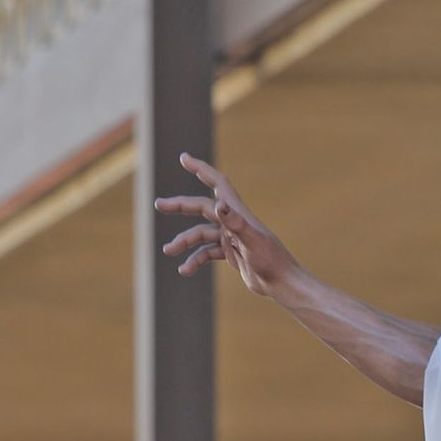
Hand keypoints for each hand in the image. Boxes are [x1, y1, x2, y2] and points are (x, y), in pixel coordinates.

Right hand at [153, 154, 297, 297]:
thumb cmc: (271, 261)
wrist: (281, 282)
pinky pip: (207, 252)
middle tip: (159, 204)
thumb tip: (218, 204)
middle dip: (180, 205)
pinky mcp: (231, 253)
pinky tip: (184, 270)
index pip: (217, 183)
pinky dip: (195, 259)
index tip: (184, 158)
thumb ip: (235, 223)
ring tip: (167, 250)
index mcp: (238, 213)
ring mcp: (231, 237)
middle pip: (201, 207)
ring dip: (184, 241)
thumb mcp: (252, 241)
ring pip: (200, 233)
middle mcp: (233, 221)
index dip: (201, 169)